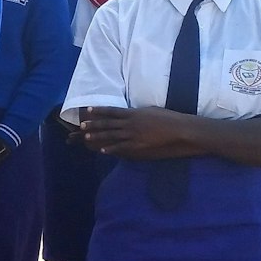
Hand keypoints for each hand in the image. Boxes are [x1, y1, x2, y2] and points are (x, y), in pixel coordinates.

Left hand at [77, 106, 197, 159]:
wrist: (178, 129)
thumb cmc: (167, 118)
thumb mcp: (150, 110)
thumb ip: (137, 112)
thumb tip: (129, 111)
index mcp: (133, 113)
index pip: (112, 111)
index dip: (99, 111)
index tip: (89, 110)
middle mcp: (130, 123)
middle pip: (108, 124)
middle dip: (94, 125)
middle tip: (81, 125)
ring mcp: (133, 134)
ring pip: (111, 135)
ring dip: (98, 136)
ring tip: (87, 137)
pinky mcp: (138, 144)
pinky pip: (121, 147)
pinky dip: (111, 149)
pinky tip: (102, 150)